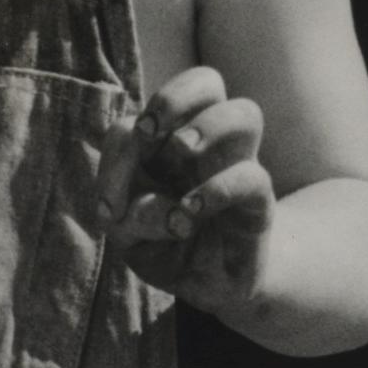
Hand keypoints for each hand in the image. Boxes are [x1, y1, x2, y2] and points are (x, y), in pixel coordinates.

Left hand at [96, 66, 274, 320]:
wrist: (213, 287)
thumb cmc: (167, 248)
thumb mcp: (127, 231)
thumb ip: (121, 209)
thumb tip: (140, 205)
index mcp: (172, 141)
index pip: (150, 113)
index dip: (125, 144)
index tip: (109, 206)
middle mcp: (209, 146)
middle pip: (208, 81)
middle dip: (172, 98)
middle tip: (149, 135)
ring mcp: (238, 170)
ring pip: (245, 113)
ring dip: (205, 129)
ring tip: (179, 157)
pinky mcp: (259, 206)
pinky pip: (251, 177)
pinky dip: (214, 190)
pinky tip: (187, 215)